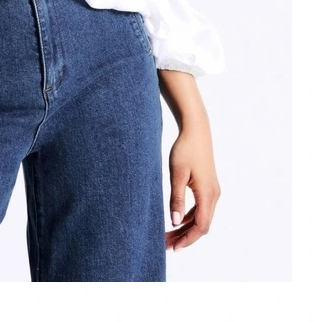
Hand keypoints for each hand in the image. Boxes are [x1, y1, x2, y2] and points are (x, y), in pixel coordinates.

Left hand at [166, 119, 220, 252]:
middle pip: (201, 225)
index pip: (200, 226)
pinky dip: (188, 217)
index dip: (187, 239)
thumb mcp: (177, 174)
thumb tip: (174, 222)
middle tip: (166, 245)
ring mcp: (212, 191)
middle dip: (184, 237)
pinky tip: (176, 220)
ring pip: (200, 217)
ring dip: (185, 228)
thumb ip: (176, 199)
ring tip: (168, 236)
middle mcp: (213, 196)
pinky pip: (200, 208)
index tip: (174, 248)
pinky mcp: (207, 186)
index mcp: (207, 194)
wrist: (196, 131)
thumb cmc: (185, 150)